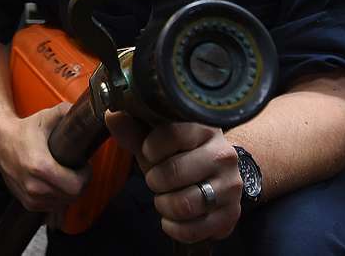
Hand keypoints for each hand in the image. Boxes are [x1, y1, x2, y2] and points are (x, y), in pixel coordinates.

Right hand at [0, 103, 88, 213]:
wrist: (0, 141)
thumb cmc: (25, 130)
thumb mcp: (47, 117)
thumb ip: (68, 111)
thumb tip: (86, 109)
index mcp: (40, 166)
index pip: (75, 186)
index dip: (85, 175)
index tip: (83, 164)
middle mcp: (34, 186)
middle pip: (72, 196)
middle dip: (80, 183)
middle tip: (78, 169)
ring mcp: (30, 197)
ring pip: (63, 203)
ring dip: (69, 191)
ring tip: (67, 174)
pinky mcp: (27, 202)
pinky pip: (52, 206)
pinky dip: (58, 197)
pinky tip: (57, 183)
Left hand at [106, 112, 242, 243]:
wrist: (217, 172)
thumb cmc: (182, 153)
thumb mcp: (158, 139)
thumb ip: (135, 129)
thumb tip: (113, 115)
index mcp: (205, 129)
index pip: (172, 134)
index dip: (150, 147)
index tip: (149, 151)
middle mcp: (223, 156)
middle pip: (173, 173)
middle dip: (155, 180)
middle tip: (157, 178)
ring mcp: (230, 186)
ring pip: (183, 204)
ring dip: (164, 205)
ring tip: (166, 197)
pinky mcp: (231, 214)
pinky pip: (193, 229)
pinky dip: (175, 227)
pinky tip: (174, 217)